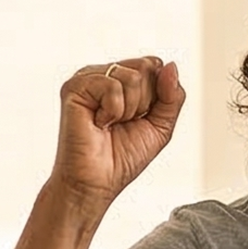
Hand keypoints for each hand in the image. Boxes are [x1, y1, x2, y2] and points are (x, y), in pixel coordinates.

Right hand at [53, 56, 185, 205]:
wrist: (97, 183)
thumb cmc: (121, 159)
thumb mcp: (161, 126)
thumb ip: (172, 96)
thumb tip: (172, 66)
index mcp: (123, 80)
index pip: (155, 65)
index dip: (157, 94)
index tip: (140, 118)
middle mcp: (105, 75)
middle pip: (146, 66)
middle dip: (144, 102)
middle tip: (124, 123)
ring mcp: (88, 78)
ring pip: (132, 76)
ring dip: (129, 109)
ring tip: (110, 124)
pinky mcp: (75, 87)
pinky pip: (112, 85)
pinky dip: (113, 111)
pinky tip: (99, 123)